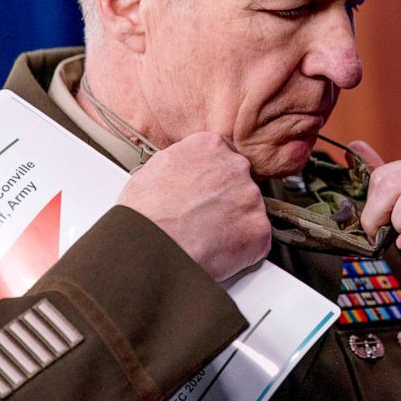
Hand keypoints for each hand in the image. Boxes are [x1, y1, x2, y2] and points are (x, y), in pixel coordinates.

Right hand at [117, 132, 270, 281]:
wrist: (148, 247)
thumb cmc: (143, 214)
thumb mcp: (154, 170)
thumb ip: (182, 166)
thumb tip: (183, 175)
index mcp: (210, 146)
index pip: (224, 155)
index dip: (215, 178)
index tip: (208, 192)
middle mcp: (236, 167)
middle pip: (240, 183)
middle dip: (226, 202)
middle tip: (204, 219)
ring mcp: (251, 198)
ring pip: (249, 212)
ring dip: (233, 225)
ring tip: (204, 239)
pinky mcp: (258, 229)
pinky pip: (255, 240)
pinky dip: (242, 250)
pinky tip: (217, 253)